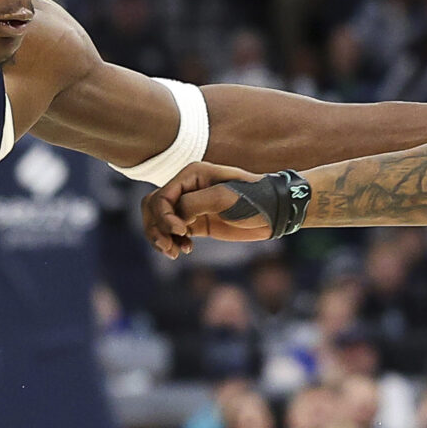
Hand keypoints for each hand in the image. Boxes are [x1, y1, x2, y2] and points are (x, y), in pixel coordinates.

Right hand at [143, 160, 268, 256]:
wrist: (274, 213)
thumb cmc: (254, 199)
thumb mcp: (224, 198)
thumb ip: (194, 204)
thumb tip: (173, 218)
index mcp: (191, 174)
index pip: (161, 197)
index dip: (164, 217)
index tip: (181, 232)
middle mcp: (186, 188)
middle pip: (152, 207)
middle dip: (155, 228)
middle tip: (170, 247)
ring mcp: (189, 206)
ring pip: (157, 220)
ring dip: (159, 238)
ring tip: (174, 252)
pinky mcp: (195, 223)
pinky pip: (171, 232)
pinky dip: (171, 242)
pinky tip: (185, 250)